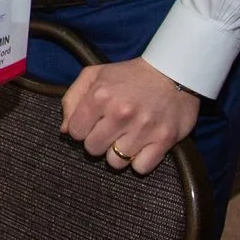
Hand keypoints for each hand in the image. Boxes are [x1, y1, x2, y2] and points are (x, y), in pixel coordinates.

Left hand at [61, 55, 198, 173]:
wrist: (174, 71)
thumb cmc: (130, 75)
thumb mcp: (95, 75)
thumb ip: (73, 99)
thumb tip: (65, 131)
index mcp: (100, 96)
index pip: (76, 132)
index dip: (83, 129)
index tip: (94, 123)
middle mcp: (121, 113)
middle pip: (93, 149)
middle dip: (99, 141)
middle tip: (112, 130)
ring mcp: (143, 128)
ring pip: (115, 163)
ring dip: (119, 153)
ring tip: (128, 137)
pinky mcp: (164, 140)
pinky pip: (141, 168)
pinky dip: (140, 161)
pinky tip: (142, 145)